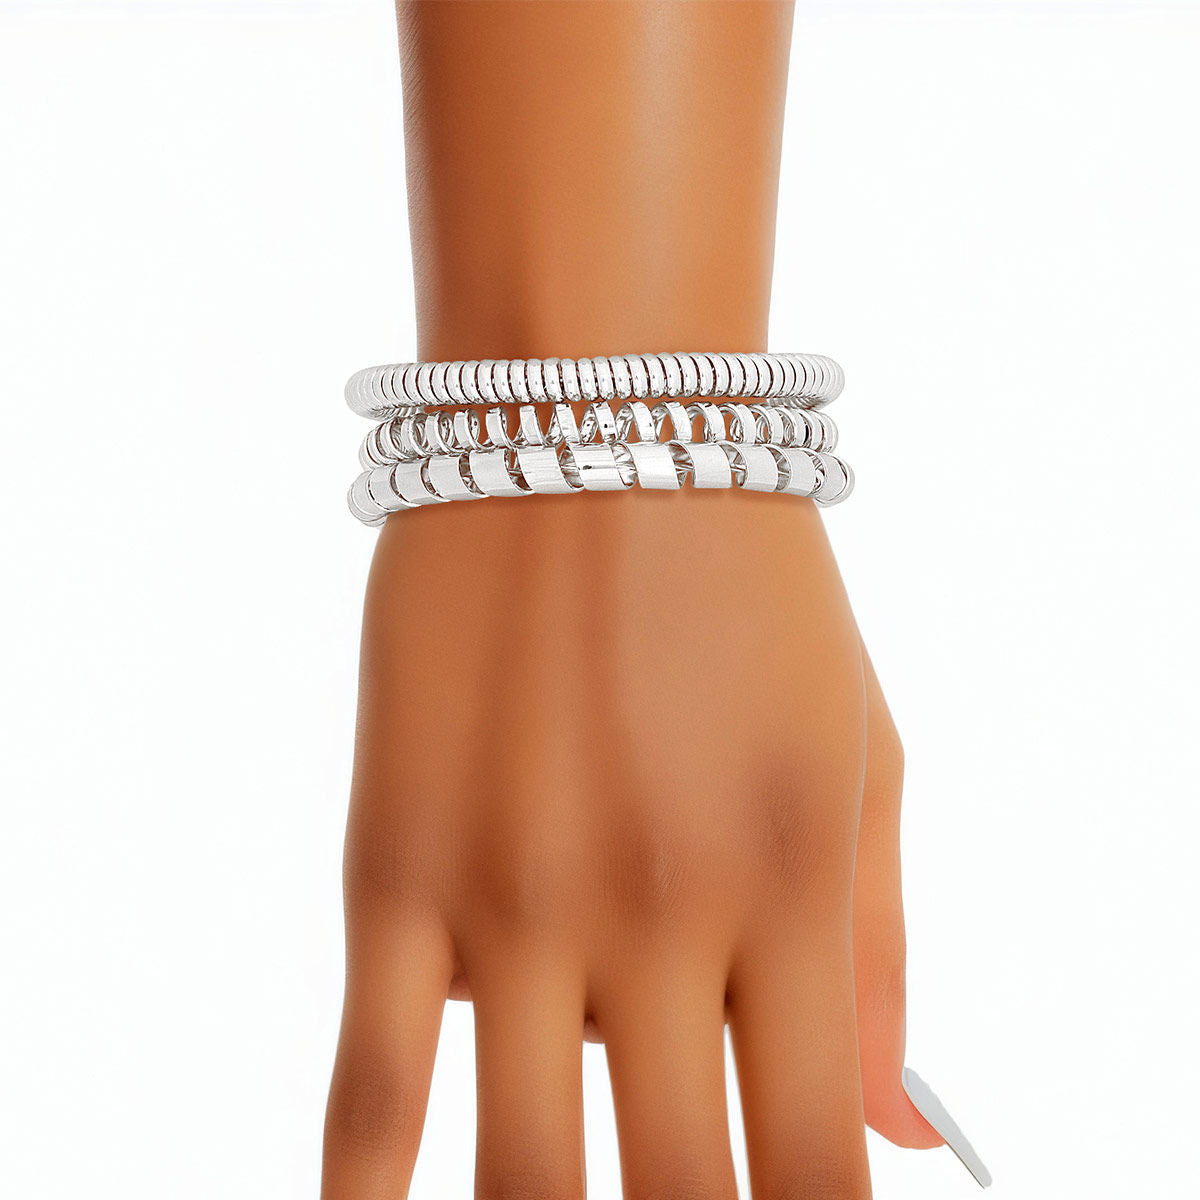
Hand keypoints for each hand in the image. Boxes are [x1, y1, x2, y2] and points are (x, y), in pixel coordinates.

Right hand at [321, 489, 937, 1198]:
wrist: (592, 419)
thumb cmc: (749, 584)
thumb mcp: (858, 753)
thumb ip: (883, 954)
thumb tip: (904, 1139)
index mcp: (795, 885)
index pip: (816, 1167)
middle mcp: (661, 912)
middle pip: (678, 1191)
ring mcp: (516, 895)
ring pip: (525, 1174)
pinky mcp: (395, 861)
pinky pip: (371, 1085)